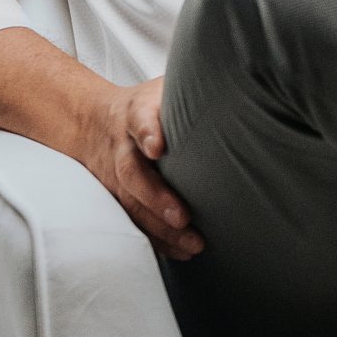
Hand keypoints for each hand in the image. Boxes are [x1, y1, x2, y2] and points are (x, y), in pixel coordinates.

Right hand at [79, 76, 204, 258]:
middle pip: (132, 172)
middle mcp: (123, 147)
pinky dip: (157, 240)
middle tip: (182, 216)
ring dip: (160, 227)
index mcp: (136, 113)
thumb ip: (191, 88)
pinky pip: (134, 222)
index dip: (147, 131)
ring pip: (132, 204)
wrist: (92, 121)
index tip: (157, 146)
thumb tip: (244, 84)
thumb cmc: (146, 105)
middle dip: (155, 196)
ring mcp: (116, 176)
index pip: (139, 118)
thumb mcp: (162, 87)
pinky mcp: (118, 198)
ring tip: (193, 243)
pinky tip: (183, 252)